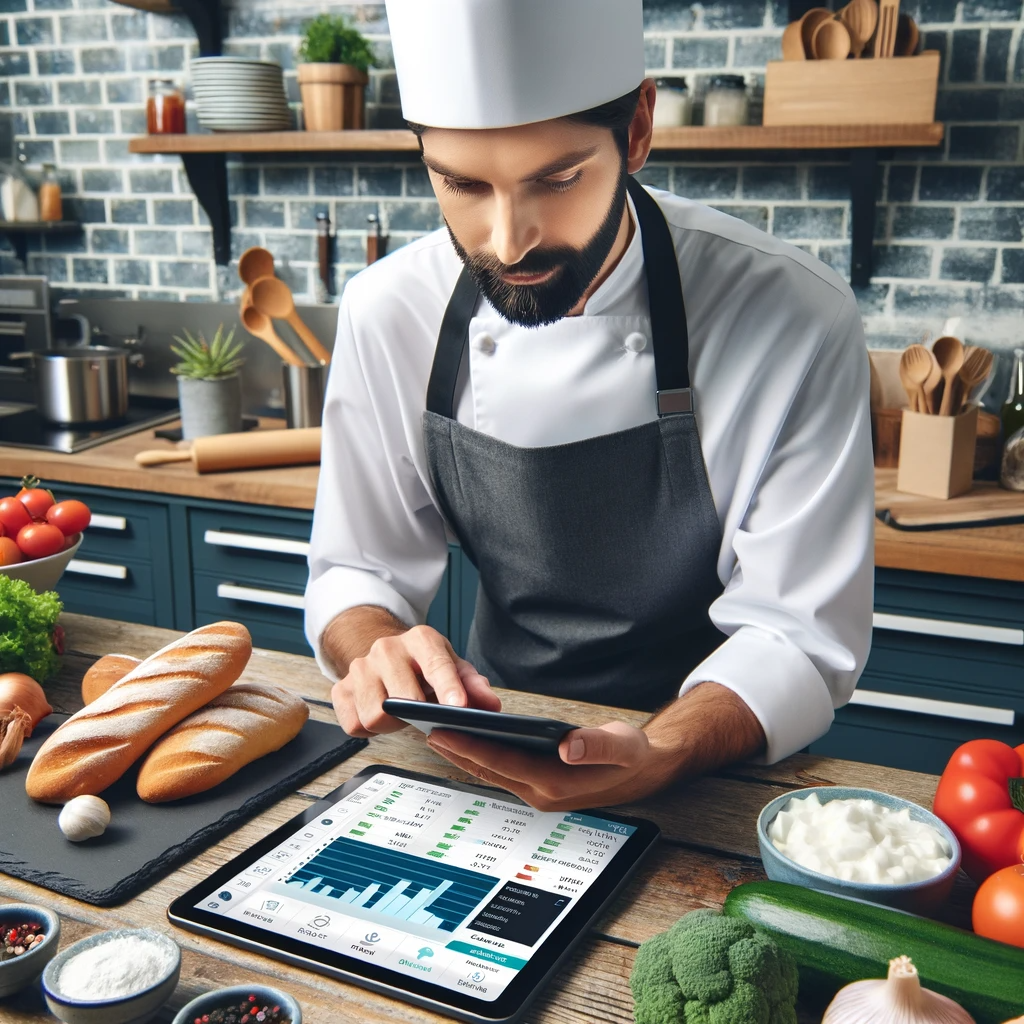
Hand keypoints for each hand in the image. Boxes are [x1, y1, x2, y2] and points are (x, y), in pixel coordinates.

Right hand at [331, 624, 500, 737]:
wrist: (385, 654)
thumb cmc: (424, 665)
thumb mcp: (453, 667)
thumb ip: (473, 686)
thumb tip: (490, 706)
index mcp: (420, 639)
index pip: (436, 665)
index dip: (449, 687)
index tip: (458, 707)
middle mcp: (386, 648)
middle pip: (403, 698)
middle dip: (416, 714)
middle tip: (423, 714)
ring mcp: (360, 667)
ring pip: (375, 716)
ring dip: (392, 724)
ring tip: (401, 713)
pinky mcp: (340, 688)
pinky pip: (355, 725)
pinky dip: (369, 729)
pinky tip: (380, 715)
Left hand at [426, 720, 662, 810]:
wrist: (644, 773)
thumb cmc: (632, 755)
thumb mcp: (623, 746)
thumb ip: (597, 745)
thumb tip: (568, 745)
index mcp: (557, 783)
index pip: (503, 762)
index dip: (470, 747)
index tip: (442, 732)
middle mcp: (542, 794)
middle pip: (490, 769)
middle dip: (457, 751)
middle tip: (425, 729)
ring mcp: (539, 793)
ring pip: (493, 773)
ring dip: (466, 755)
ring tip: (439, 733)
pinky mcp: (540, 787)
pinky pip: (503, 771)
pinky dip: (483, 756)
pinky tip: (468, 740)